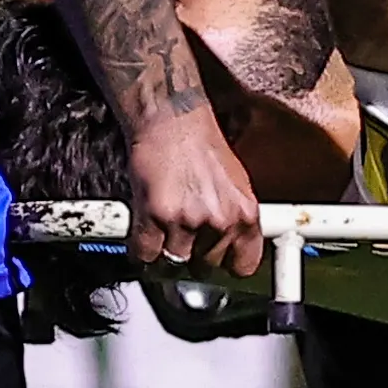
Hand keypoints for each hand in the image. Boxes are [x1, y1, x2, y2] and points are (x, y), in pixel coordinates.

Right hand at [127, 107, 264, 277]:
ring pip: (174, 261)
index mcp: (245, 213)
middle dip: (193, 256)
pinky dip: (141, 249)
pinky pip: (146, 254)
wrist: (173, 120)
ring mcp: (187, 221)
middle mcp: (220, 221)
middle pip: (205, 267)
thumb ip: (233, 217)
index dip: (227, 265)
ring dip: (165, 251)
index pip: (244, 265)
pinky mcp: (156, 217)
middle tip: (184, 236)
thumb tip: (230, 247)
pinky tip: (145, 233)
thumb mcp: (235, 184)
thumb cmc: (202, 147)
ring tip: (164, 229)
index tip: (218, 264)